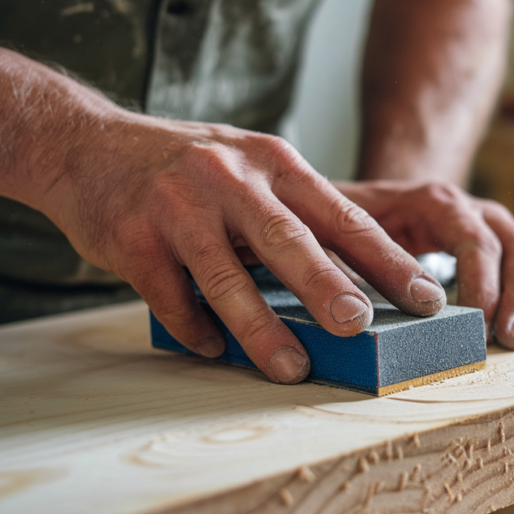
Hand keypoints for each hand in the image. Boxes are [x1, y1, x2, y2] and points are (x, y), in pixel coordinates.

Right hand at [39, 114, 447, 383]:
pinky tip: (213, 348)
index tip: (427, 296)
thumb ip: (294, 214)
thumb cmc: (188, 168)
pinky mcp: (133, 239)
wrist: (86, 145)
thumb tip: (355, 284)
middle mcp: (229, 178)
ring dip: (262, 330)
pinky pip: (172, 298)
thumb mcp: (250, 168)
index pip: (344, 215)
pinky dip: (196, 330)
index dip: (388, 259)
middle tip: (362, 325)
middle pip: (290, 241)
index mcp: (274, 163)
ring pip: (228, 279)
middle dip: (329, 287)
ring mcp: (178, 207)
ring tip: (294, 368)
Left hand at [335, 181, 513, 348]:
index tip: (479, 328)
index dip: (483, 284)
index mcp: (438, 203)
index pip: (474, 239)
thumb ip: (346, 256)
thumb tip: (348, 304)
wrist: (384, 204)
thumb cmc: (359, 223)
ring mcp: (502, 229)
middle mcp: (479, 212)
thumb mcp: (342, 229)